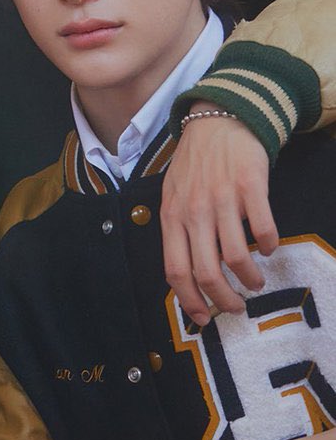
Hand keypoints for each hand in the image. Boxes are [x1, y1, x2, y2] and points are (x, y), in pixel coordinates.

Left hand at [161, 114, 276, 323]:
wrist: (218, 121)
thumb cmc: (195, 165)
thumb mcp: (173, 195)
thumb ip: (177, 230)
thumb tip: (186, 275)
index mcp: (172, 215)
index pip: (175, 270)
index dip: (189, 301)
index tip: (202, 318)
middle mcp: (194, 210)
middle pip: (207, 272)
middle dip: (223, 300)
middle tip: (236, 308)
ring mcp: (222, 199)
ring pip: (236, 257)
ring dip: (249, 278)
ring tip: (255, 281)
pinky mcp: (250, 188)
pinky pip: (262, 230)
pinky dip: (268, 247)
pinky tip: (268, 248)